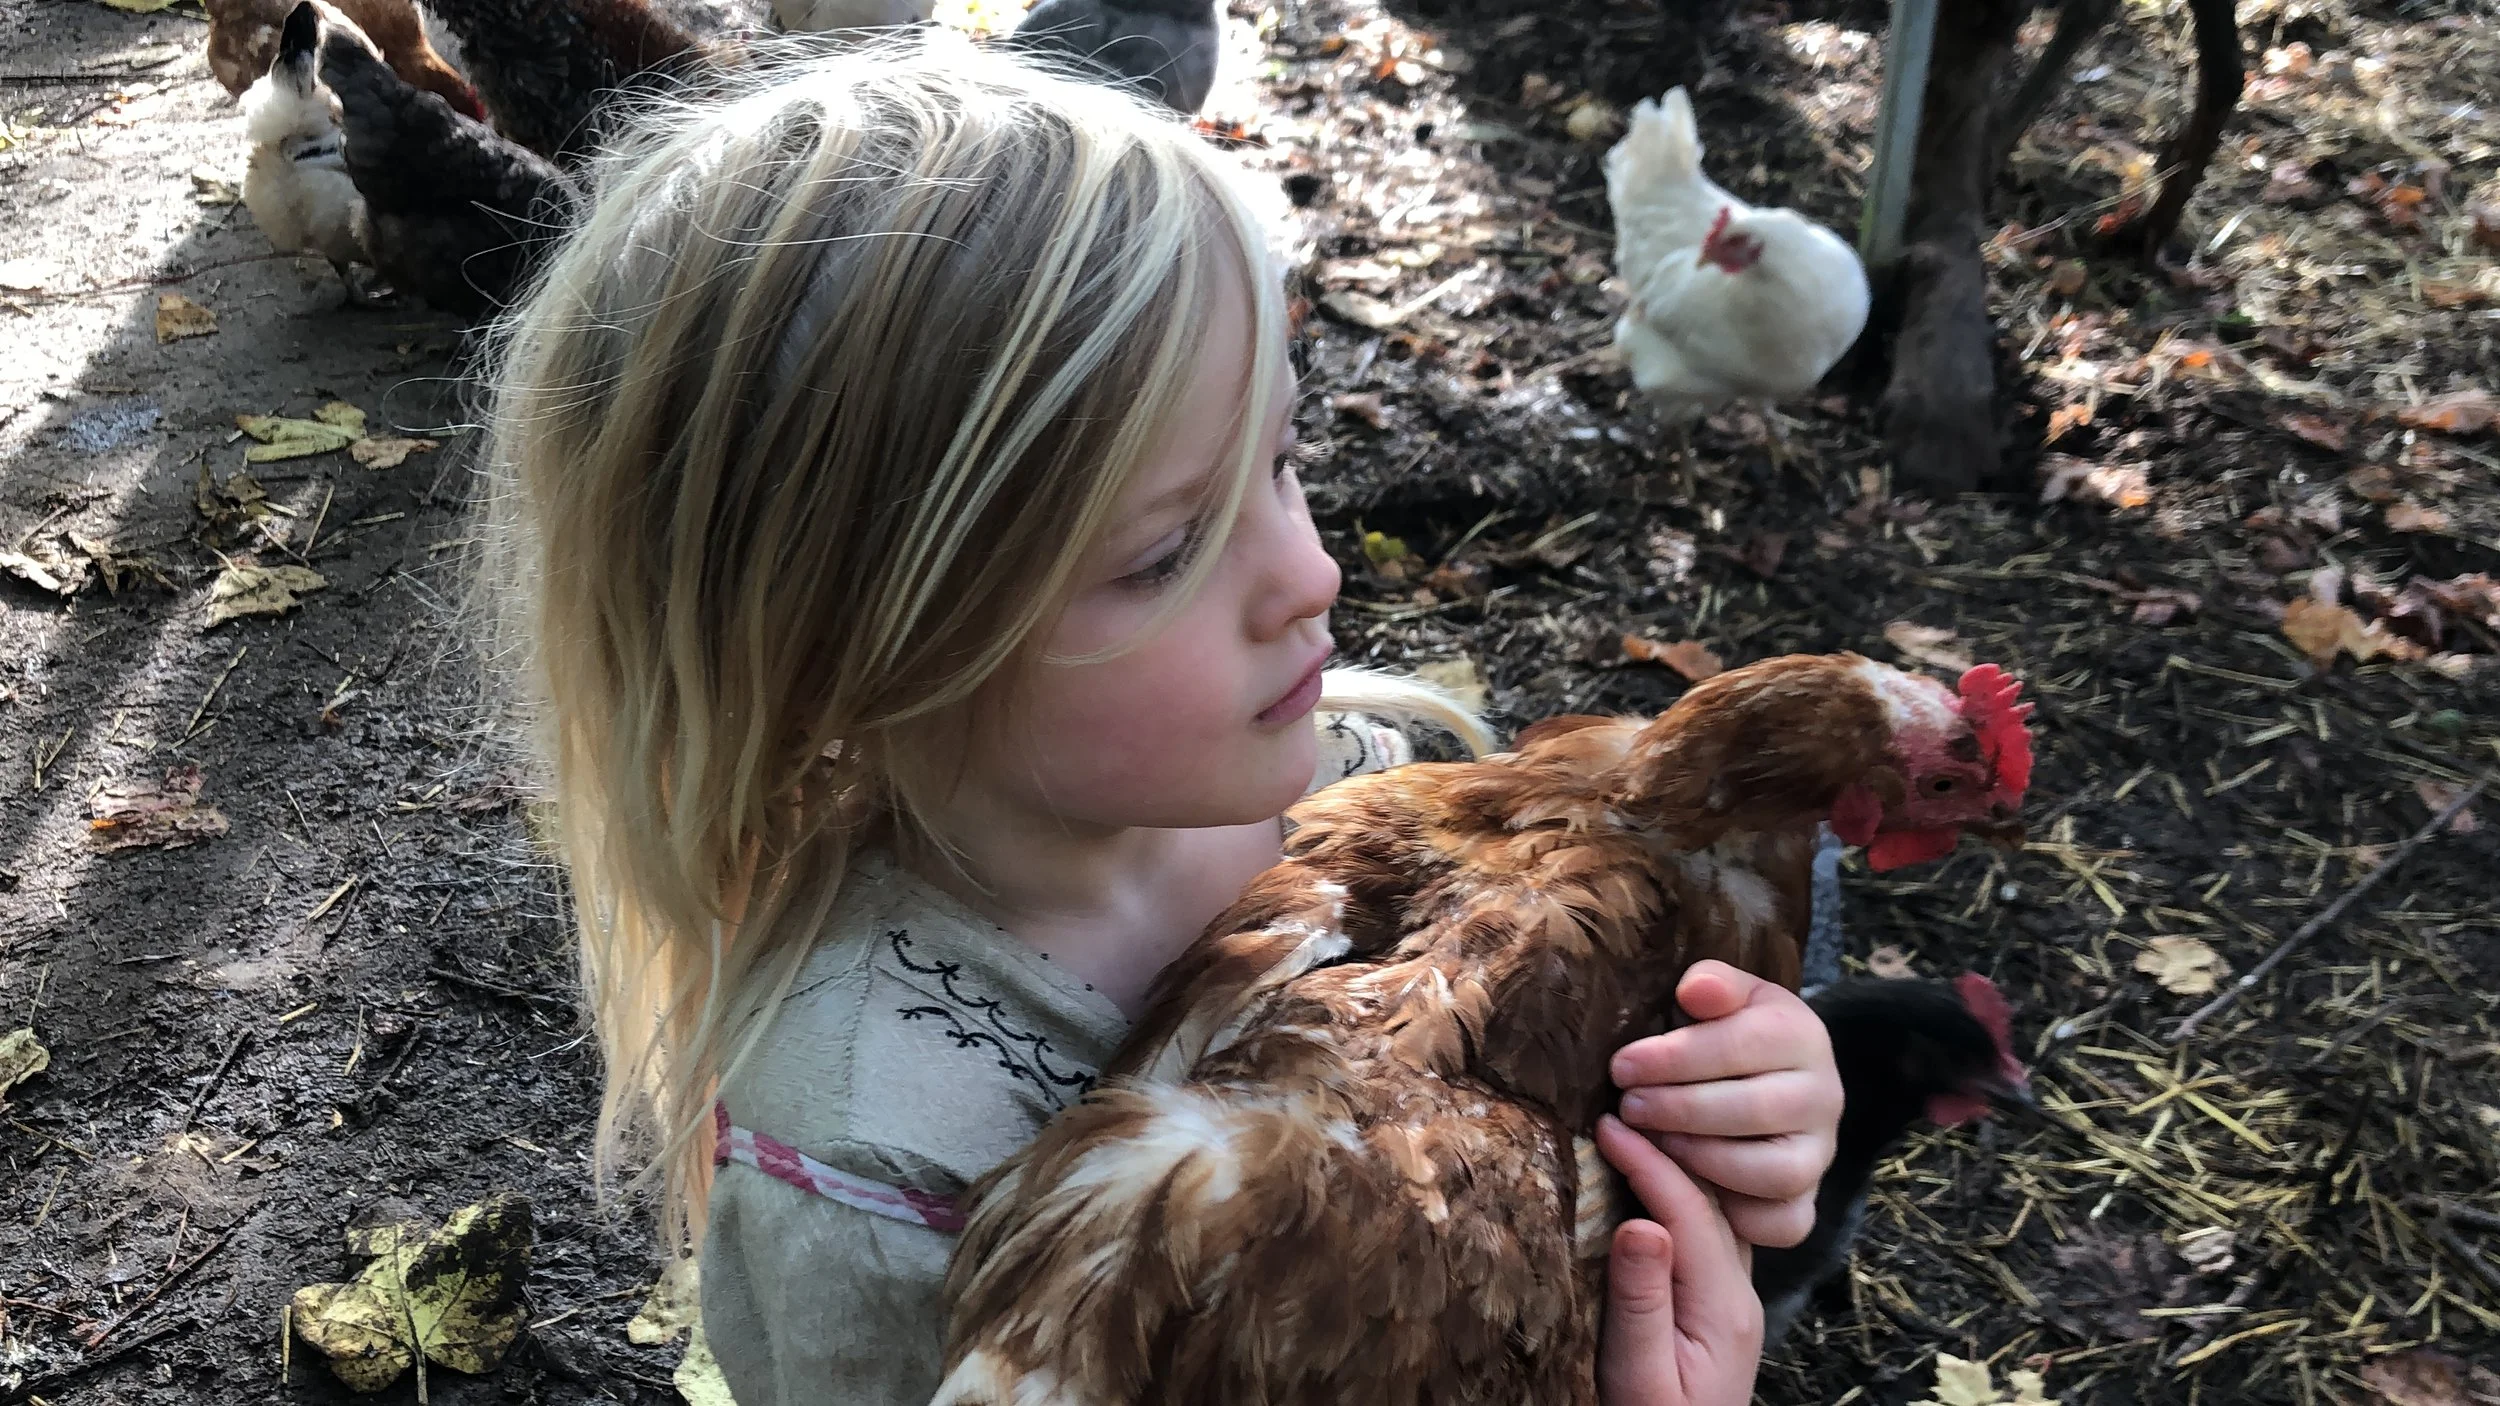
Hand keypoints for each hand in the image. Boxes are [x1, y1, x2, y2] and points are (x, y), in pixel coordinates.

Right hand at [1594, 1114, 1763, 1405]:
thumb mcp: (1639, 1377)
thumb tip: (1639, 1221)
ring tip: (1632, 1126)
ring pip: (1712, 1211)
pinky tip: (1647, 1180)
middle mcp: (1738, 1293)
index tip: (1608, 1122)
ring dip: (1674, 1165)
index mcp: (1723, 1306)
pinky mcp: (1715, 1306)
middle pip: (1711, 1200)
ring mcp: (1731, 1299)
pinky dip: (1675, 1196)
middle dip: (1668, 1146)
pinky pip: (1702, 1232)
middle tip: (1619, 1105)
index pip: (1691, 1211)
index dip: (1651, 1161)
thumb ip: (1641, 1302)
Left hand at [1610, 961, 1840, 1247]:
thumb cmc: (1725, 1033)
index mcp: (1803, 1035)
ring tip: (1652, 1142)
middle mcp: (1824, 1097)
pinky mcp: (1806, 1202)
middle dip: (1680, 1109)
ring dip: (1703, 1160)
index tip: (1621, 1067)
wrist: (1766, 1080)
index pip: (1743, 1045)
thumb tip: (1696, 991)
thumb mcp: (1723, 997)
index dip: (1676, 1058)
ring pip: (1772, 1172)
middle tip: (1629, 1107)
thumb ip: (1711, 986)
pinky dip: (1735, 1215)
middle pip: (1755, 1110)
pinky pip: (1782, 1223)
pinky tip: (1686, 1188)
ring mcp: (1820, 1155)